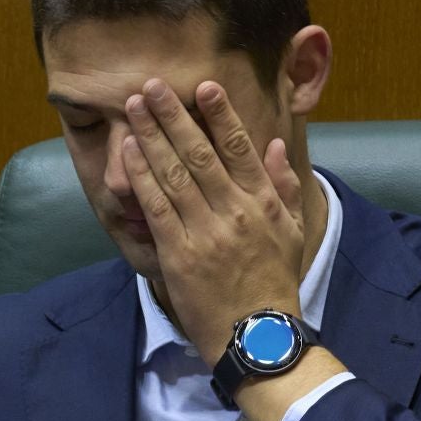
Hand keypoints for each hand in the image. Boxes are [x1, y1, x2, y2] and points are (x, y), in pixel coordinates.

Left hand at [120, 78, 307, 363]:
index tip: (203, 86)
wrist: (257, 334)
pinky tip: (127, 152)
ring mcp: (205, 231)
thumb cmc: (274, 283)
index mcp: (263, 202)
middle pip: (199, 153)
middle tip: (152, 85)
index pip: (240, 148)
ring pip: (173, 173)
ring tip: (134, 107)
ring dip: (151, 136)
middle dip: (173, 115)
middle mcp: (234, 210)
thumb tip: (275, 145)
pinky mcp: (179, 253)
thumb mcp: (292, 232)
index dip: (220, 114)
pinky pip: (156, 206)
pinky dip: (140, 176)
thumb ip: (285, 186)